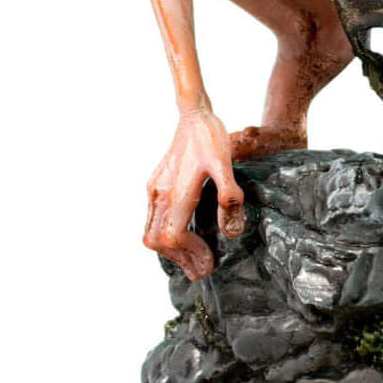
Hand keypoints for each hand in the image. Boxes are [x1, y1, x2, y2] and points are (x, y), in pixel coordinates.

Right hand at [144, 109, 244, 279]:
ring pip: (151, 232)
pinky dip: (166, 234)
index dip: (190, 255)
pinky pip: (153, 219)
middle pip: (158, 241)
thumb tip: (231, 232)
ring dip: (172, 250)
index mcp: (177, 193)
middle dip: (180, 258)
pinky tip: (186, 235)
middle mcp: (160, 194)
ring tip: (195, 258)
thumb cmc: (211, 137)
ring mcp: (154, 189)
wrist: (194, 113)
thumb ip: (229, 196)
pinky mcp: (155, 184)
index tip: (209, 262)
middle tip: (203, 269)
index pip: (173, 238)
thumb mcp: (226, 164)